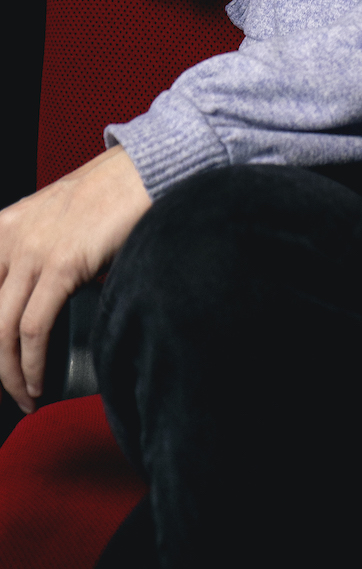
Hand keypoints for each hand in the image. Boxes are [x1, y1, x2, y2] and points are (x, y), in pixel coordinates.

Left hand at [0, 146, 151, 414]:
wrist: (140, 173)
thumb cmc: (104, 198)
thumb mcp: (49, 222)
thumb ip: (32, 258)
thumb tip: (31, 312)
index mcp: (2, 229)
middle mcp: (9, 239)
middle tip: (4, 391)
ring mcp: (33, 251)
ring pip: (2, 330)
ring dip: (10, 374)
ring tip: (23, 395)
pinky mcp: (62, 264)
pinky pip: (34, 328)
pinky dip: (31, 364)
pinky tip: (37, 380)